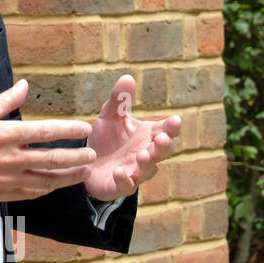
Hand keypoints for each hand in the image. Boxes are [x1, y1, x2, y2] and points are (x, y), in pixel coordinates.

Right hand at [0, 79, 95, 203]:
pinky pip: (32, 194)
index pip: (45, 131)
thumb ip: (5, 101)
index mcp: (3, 134)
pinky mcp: (1, 194)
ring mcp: (6, 179)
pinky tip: (56, 185)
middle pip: (53, 159)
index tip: (84, 127)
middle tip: (91, 153)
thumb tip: (24, 86)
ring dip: (68, 177)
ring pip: (47, 180)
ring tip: (83, 172)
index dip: (69, 129)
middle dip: (76, 156)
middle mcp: (9, 158)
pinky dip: (47, 189)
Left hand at [80, 74, 180, 201]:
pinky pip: (127, 185)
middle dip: (165, 146)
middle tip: (162, 138)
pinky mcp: (120, 185)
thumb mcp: (110, 115)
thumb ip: (119, 99)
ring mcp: (135, 171)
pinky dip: (125, 180)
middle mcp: (146, 153)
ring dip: (147, 163)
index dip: (172, 127)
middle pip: (163, 152)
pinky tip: (120, 172)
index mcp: (147, 136)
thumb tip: (127, 77)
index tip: (175, 120)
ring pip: (148, 170)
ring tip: (143, 155)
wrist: (87, 162)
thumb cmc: (106, 138)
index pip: (166, 130)